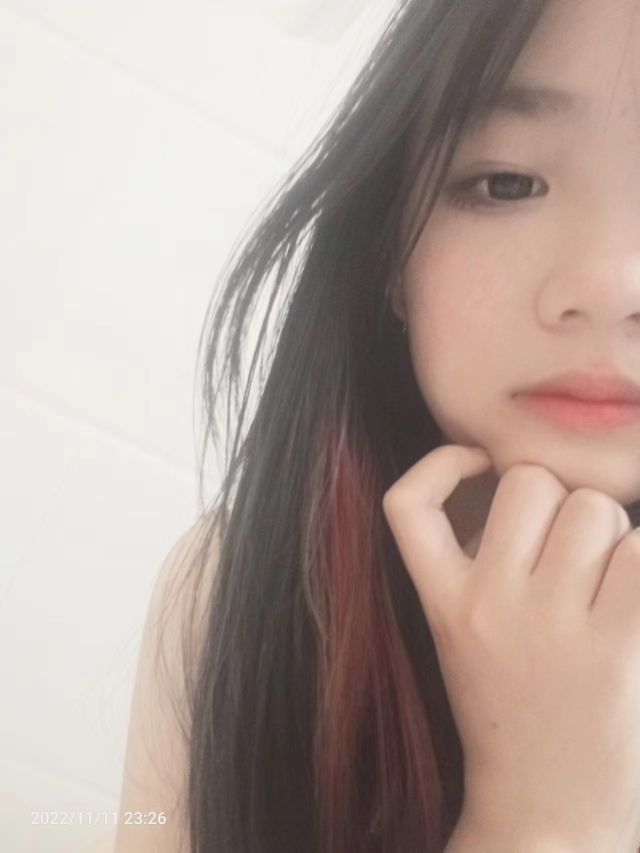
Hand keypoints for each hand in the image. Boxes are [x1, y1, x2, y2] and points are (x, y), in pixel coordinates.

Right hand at [382, 445, 639, 851]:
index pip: (406, 504)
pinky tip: (633, 591)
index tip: (476, 467)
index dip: (441, 464)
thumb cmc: (508, 718)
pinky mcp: (613, 649)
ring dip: (611, 532)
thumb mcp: (461, 641)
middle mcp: (488, 604)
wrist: (543, 817)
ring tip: (608, 580)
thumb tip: (529, 487)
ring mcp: (548, 626)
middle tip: (568, 550)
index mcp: (443, 603)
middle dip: (559, 501)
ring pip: (594, 509)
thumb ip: (479, 567)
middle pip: (530, 481)